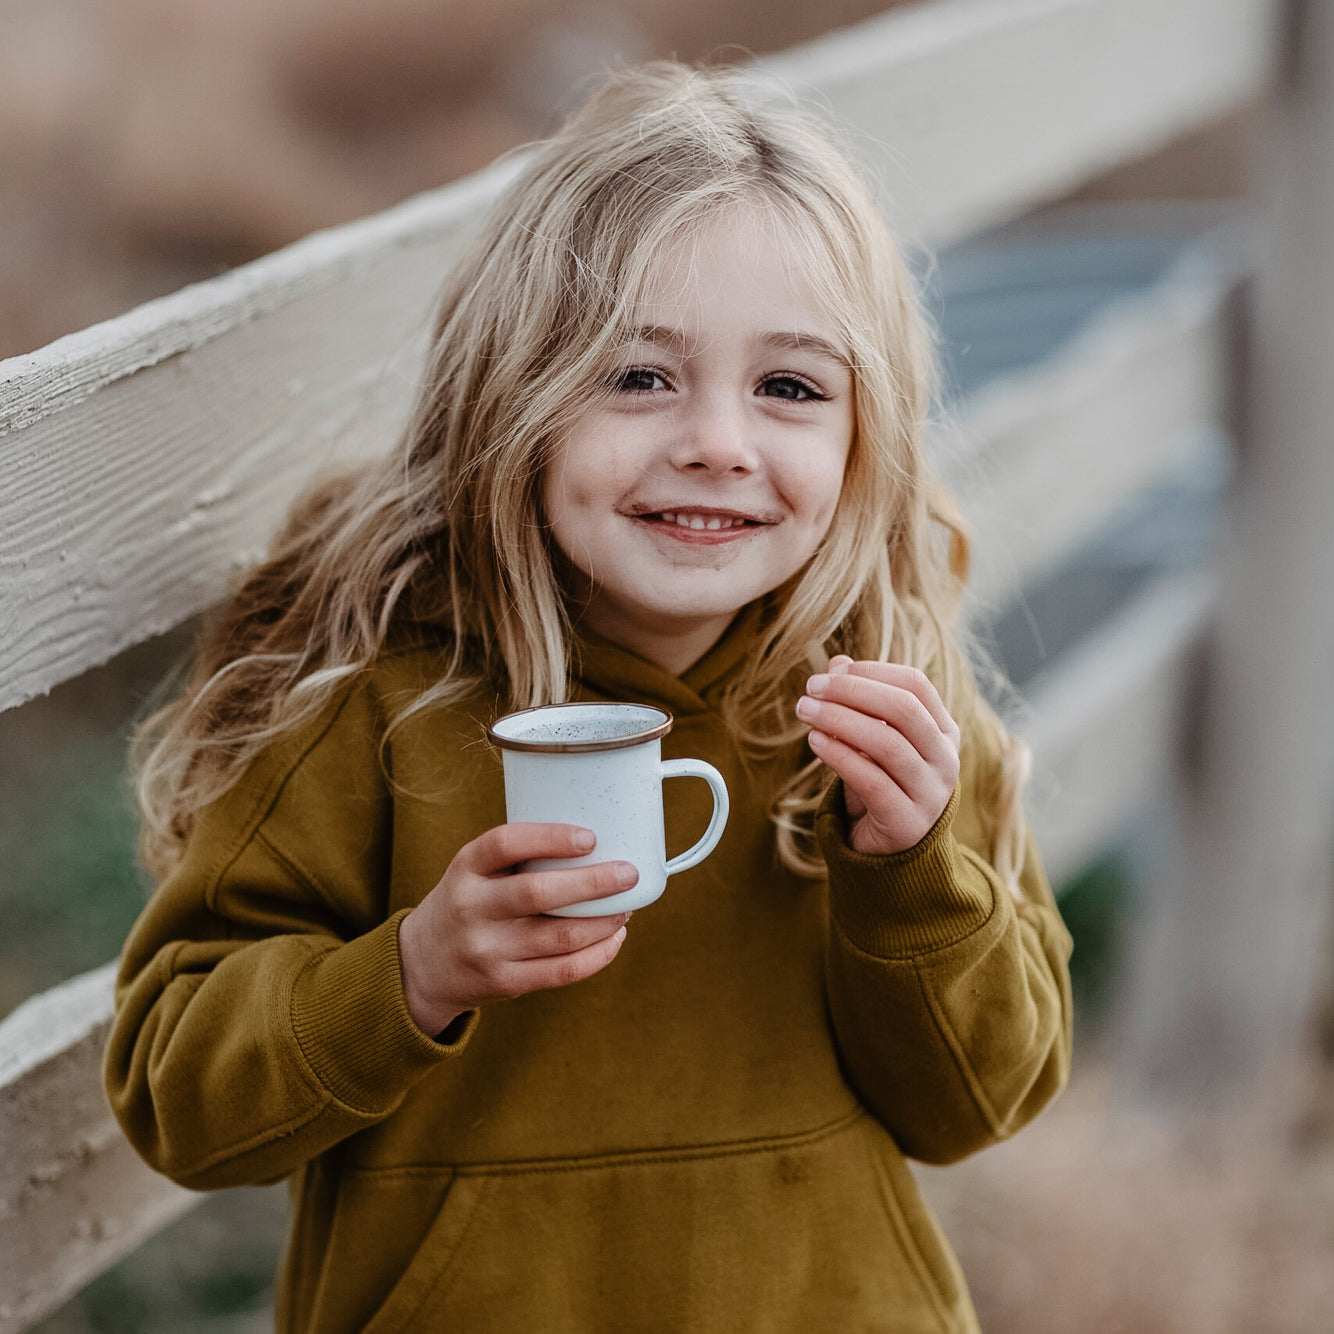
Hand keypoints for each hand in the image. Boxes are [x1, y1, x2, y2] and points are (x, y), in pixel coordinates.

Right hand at [399, 824, 633, 1036]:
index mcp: (466, 867)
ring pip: (561, 935)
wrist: (421, 966)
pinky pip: (562, 971)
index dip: (551, 838)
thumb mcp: (474, 872)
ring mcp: (487, 949)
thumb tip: (597, 845)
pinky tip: (614, 938)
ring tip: (627, 907)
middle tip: (629, 873)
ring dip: (605, 920)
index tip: (590, 837)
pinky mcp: (503, 982)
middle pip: (540, 892)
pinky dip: (598, 954)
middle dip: (594, 882)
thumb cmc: (467, 904)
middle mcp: (472, 907)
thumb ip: (518, 858)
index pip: (505, 843)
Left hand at [796, 656, 960, 855]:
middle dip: (852, 692)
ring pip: (887, 743)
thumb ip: (859, 702)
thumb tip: (837, 663)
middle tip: (810, 689)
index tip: (831, 673)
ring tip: (805, 711)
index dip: (872, 672)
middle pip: (903, 709)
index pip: (915, 685)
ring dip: (840, 720)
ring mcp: (931, 793)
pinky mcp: (907, 822)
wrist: (892, 852)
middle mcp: (945, 759)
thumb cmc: (881, 784)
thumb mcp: (871, 740)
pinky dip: (840, 755)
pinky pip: (872, 780)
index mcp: (943, 731)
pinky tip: (815, 741)